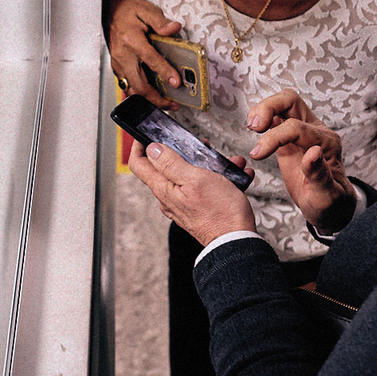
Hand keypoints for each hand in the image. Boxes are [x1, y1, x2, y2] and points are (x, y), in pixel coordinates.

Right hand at [104, 0, 182, 109]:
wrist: (111, 10)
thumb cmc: (129, 10)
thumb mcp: (146, 10)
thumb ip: (160, 21)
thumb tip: (174, 28)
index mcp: (131, 40)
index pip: (150, 60)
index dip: (164, 72)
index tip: (176, 82)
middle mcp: (123, 55)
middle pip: (138, 85)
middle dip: (156, 99)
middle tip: (172, 104)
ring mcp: (118, 63)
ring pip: (132, 89)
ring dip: (148, 99)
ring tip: (165, 103)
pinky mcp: (118, 68)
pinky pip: (128, 85)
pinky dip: (141, 93)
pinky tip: (153, 94)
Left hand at [127, 140, 255, 246]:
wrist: (237, 241)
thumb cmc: (219, 213)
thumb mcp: (195, 179)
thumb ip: (171, 163)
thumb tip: (152, 149)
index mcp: (163, 189)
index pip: (139, 164)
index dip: (140, 145)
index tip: (147, 134)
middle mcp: (169, 198)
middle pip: (167, 167)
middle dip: (184, 152)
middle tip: (200, 146)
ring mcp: (183, 204)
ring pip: (190, 176)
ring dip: (210, 165)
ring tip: (229, 163)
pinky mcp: (198, 209)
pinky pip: (205, 188)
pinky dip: (220, 179)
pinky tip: (236, 177)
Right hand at [246, 90, 355, 232]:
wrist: (331, 206)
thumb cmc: (330, 202)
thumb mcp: (327, 197)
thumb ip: (320, 175)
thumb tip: (312, 153)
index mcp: (327, 143)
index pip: (297, 128)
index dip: (275, 138)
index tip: (258, 154)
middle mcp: (316, 131)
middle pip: (291, 101)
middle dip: (269, 107)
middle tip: (253, 126)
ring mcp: (302, 131)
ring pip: (282, 103)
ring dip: (264, 109)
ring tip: (251, 126)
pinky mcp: (289, 137)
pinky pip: (275, 116)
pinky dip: (262, 117)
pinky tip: (254, 129)